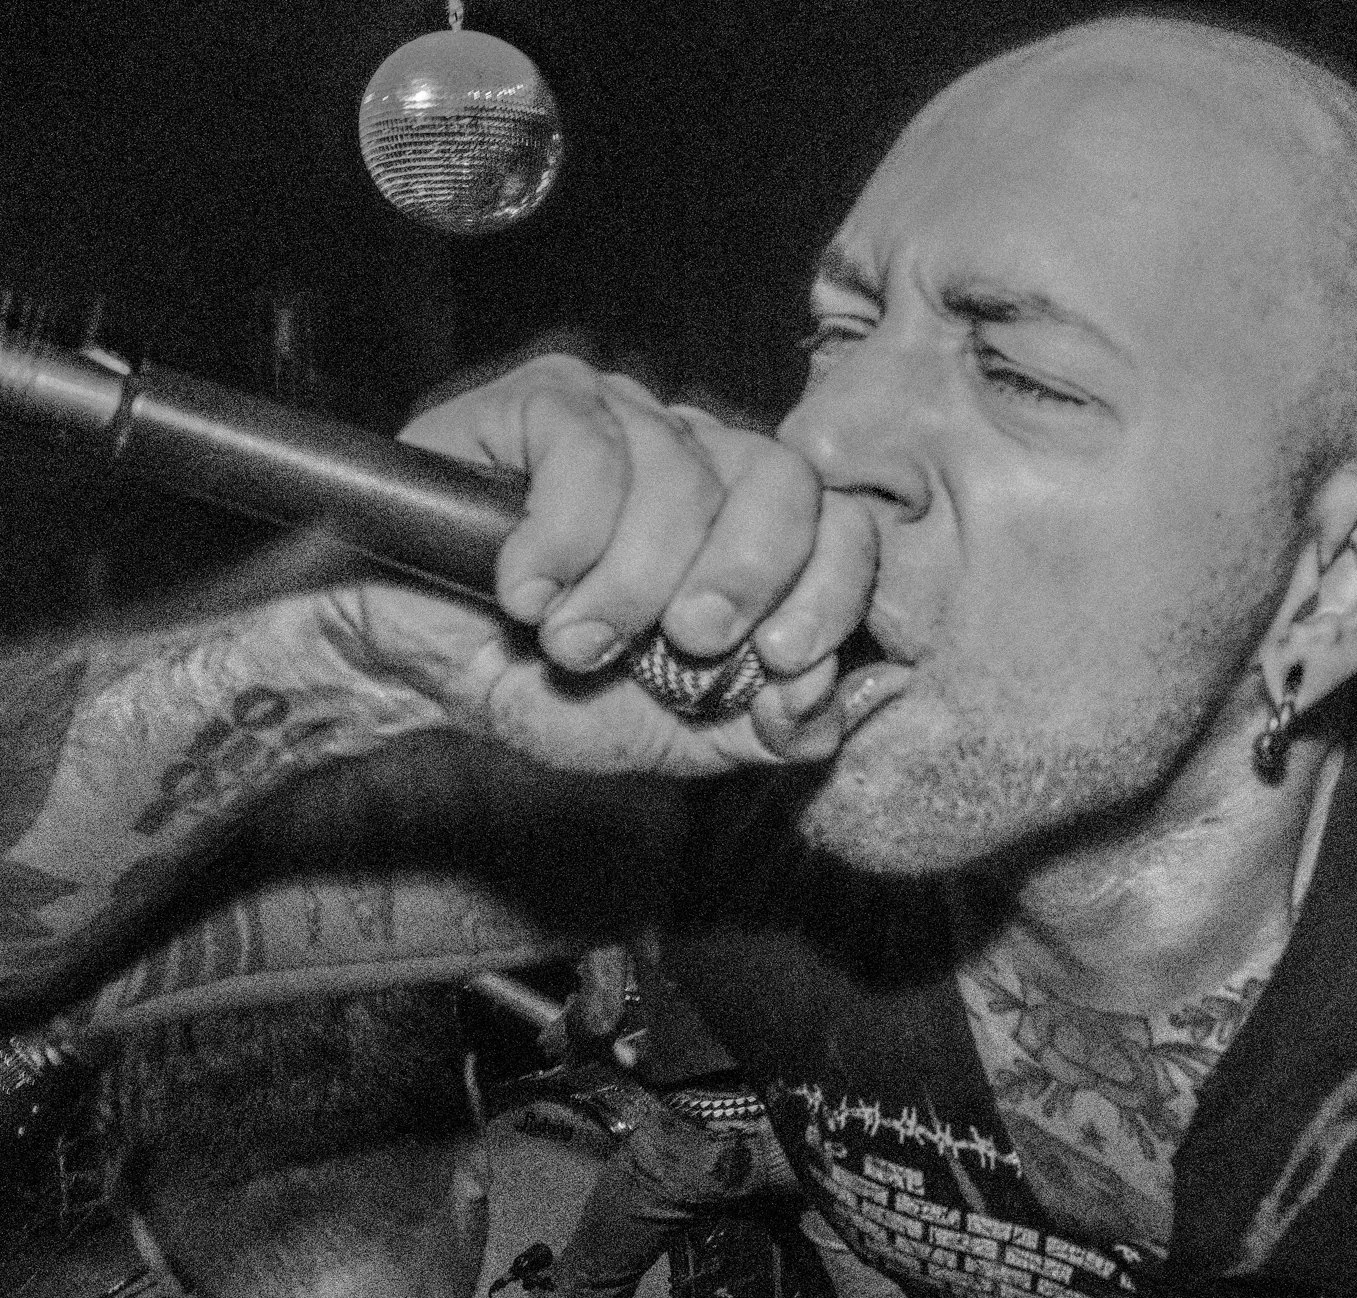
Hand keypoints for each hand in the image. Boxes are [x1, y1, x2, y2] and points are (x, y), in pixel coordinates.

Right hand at [335, 355, 876, 777]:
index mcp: (748, 528)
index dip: (831, 590)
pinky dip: (559, 542)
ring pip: (681, 477)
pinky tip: (522, 589)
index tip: (780, 660)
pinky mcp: (545, 399)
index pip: (843, 523)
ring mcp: (627, 417)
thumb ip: (763, 724)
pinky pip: (590, 451)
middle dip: (742, 578)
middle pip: (785, 481)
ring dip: (625, 587)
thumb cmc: (536, 682)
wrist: (404, 664)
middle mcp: (702, 458)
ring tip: (569, 640)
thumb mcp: (667, 730)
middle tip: (683, 643)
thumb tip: (833, 704)